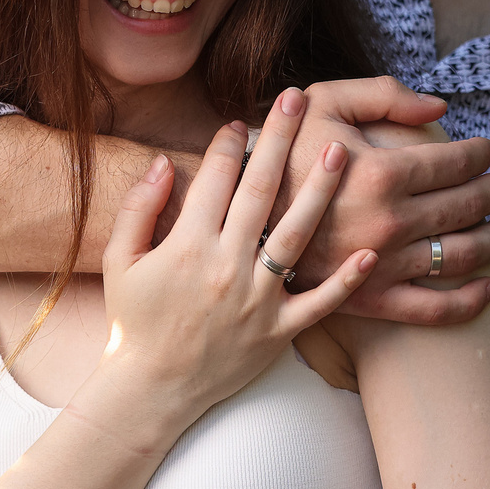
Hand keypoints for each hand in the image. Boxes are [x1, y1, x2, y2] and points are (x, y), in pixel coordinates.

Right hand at [90, 89, 377, 430]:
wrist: (151, 390)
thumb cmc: (134, 322)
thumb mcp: (119, 262)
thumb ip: (138, 209)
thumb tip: (160, 162)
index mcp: (186, 246)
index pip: (213, 179)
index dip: (228, 143)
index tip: (242, 119)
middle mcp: (225, 266)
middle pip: (260, 191)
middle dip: (279, 139)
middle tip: (298, 98)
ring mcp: (257, 299)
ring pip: (296, 235)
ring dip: (319, 190)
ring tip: (341, 150)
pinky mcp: (279, 331)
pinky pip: (320, 303)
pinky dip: (346, 279)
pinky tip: (371, 251)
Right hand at [282, 77, 489, 325]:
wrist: (235, 220)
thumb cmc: (281, 152)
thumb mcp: (321, 102)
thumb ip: (383, 95)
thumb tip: (440, 108)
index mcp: (381, 173)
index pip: (456, 162)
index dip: (482, 153)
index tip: (489, 149)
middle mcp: (390, 222)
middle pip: (468, 205)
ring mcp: (383, 265)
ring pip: (462, 254)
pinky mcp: (370, 300)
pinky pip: (432, 309)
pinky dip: (469, 301)